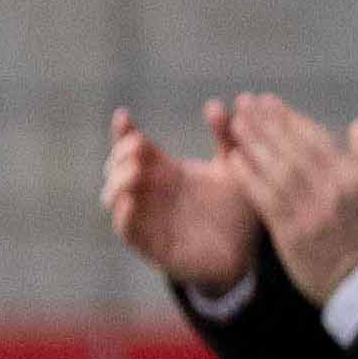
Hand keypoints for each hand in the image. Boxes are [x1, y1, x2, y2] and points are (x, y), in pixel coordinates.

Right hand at [105, 106, 261, 290]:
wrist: (244, 254)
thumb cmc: (237, 211)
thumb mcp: (235, 168)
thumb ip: (227, 137)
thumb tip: (216, 104)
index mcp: (165, 171)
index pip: (133, 147)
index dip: (123, 132)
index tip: (123, 116)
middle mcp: (149, 192)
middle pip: (116, 167)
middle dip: (120, 155)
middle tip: (139, 146)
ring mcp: (146, 217)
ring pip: (113, 196)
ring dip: (118, 181)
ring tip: (136, 171)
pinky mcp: (148, 243)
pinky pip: (126, 228)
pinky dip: (124, 214)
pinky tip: (131, 201)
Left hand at [221, 90, 357, 295]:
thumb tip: (357, 125)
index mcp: (356, 175)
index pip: (317, 138)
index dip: (290, 118)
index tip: (268, 101)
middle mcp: (336, 188)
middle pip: (293, 147)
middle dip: (267, 123)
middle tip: (244, 103)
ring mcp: (313, 210)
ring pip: (278, 167)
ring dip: (254, 142)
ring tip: (234, 122)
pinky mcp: (292, 232)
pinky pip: (266, 197)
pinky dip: (249, 175)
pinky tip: (232, 158)